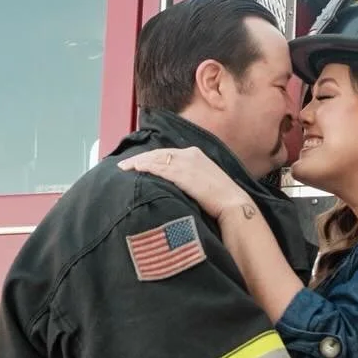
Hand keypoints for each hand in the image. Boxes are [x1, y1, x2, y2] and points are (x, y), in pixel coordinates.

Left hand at [119, 147, 245, 218]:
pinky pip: (160, 169)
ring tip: (124, 168)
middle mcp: (190, 154)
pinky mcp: (184, 174)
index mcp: (196, 154)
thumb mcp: (204, 181)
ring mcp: (187, 163)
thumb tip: (174, 184)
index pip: (167, 153)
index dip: (150, 157)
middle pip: (158, 154)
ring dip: (138, 163)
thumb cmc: (220, 198)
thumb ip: (190, 177)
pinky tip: (135, 169)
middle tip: (123, 165)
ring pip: (156, 159)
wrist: (234, 205)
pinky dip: (146, 167)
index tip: (137, 162)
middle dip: (139, 158)